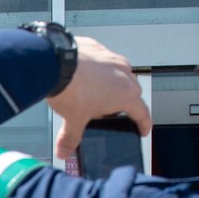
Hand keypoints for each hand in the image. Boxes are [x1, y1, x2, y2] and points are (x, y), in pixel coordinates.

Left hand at [49, 36, 151, 159]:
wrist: (54, 62)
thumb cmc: (71, 88)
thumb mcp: (73, 120)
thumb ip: (71, 139)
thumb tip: (65, 150)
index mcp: (125, 94)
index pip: (142, 113)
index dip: (143, 124)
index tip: (143, 129)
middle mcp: (123, 73)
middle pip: (132, 91)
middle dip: (125, 103)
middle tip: (112, 112)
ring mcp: (111, 57)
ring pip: (119, 72)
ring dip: (111, 83)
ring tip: (94, 93)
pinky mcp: (97, 47)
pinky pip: (102, 60)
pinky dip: (96, 68)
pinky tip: (82, 75)